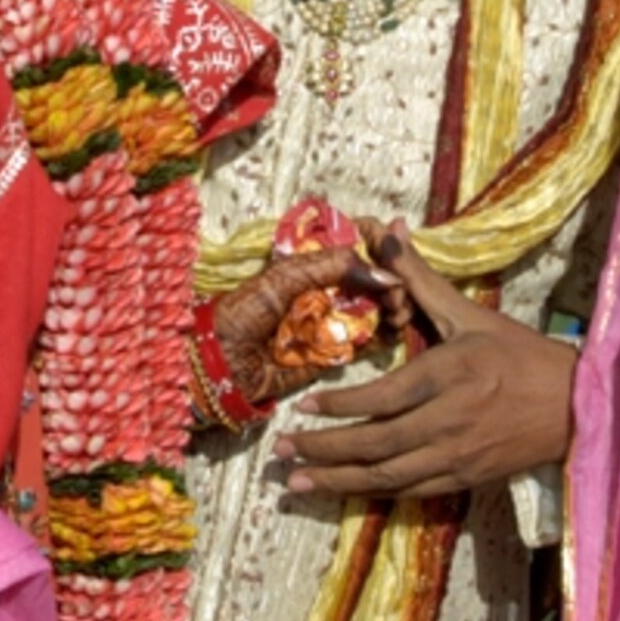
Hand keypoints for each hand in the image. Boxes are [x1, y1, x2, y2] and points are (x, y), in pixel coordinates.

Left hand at [207, 243, 407, 404]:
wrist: (217, 364)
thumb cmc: (243, 312)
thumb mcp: (286, 277)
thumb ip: (332, 267)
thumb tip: (383, 271)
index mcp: (306, 271)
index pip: (351, 256)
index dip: (375, 256)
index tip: (398, 256)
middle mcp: (320, 296)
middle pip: (366, 286)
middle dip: (388, 287)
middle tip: (401, 294)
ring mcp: (325, 327)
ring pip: (369, 315)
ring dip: (389, 311)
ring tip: (400, 311)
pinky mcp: (328, 358)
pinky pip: (360, 347)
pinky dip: (380, 338)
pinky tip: (395, 330)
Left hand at [276, 226, 576, 499]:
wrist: (576, 407)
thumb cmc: (520, 355)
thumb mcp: (468, 313)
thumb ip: (419, 277)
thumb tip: (385, 230)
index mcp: (449, 375)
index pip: (383, 399)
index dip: (339, 408)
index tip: (303, 407)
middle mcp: (449, 421)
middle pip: (375, 445)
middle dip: (323, 452)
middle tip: (281, 455)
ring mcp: (456, 456)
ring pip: (387, 477)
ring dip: (338, 482)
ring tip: (297, 485)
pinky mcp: (464, 480)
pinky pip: (410, 492)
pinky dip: (373, 493)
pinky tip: (344, 492)